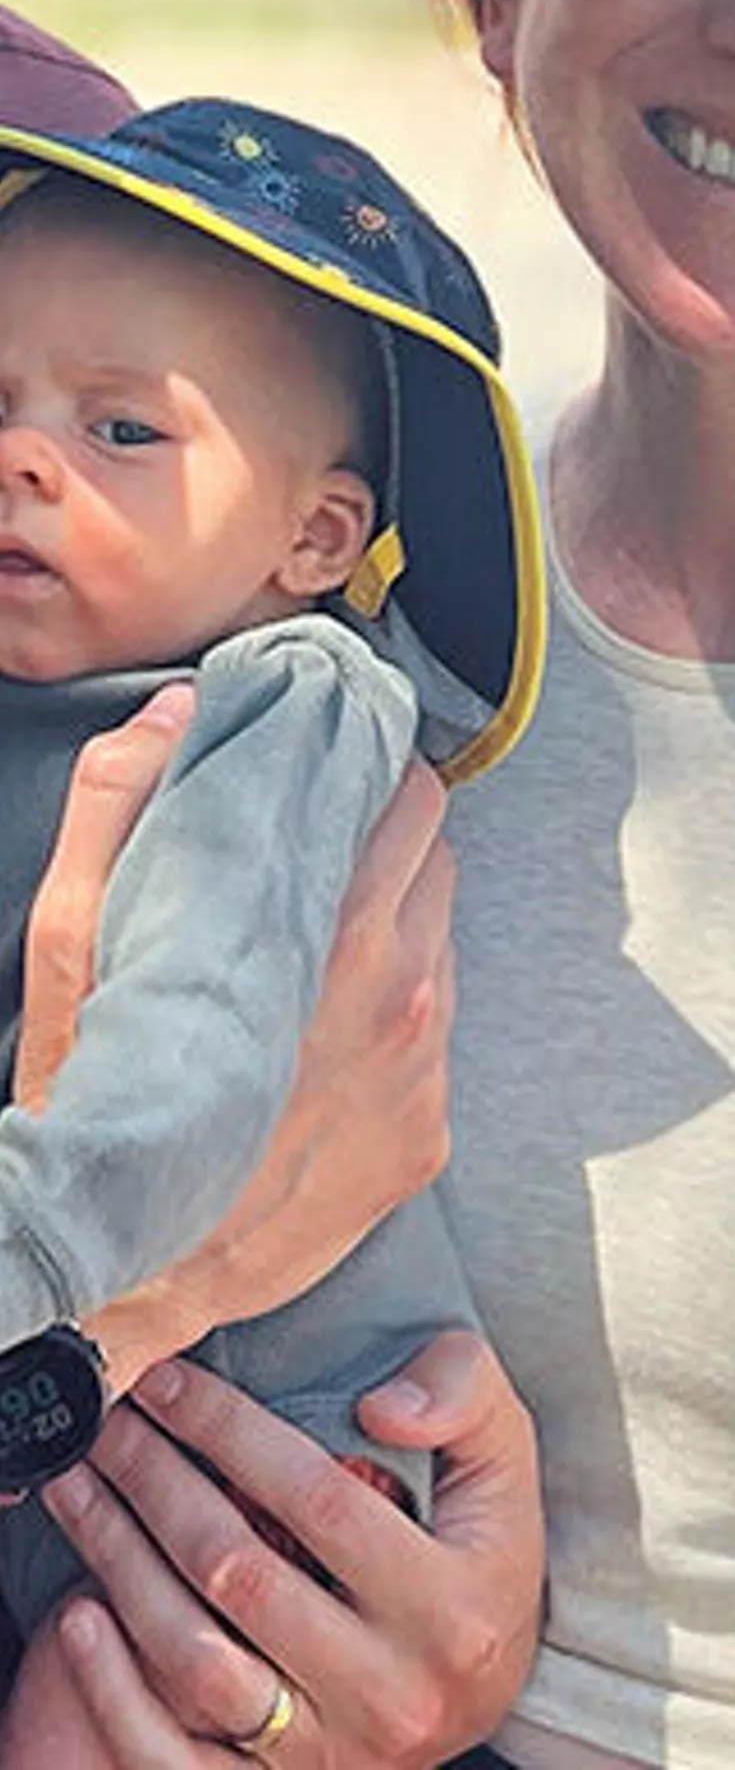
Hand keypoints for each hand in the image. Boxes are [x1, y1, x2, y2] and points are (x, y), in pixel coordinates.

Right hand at [16, 712, 452, 1391]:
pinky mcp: (427, 1137)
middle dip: (384, 831)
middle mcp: (400, 998)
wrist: (132, 1275)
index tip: (337, 748)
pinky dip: (392, 1012)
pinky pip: (434, 1034)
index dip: (371, 762)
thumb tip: (175, 712)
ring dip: (393, 919)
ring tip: (313, 935)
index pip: (407, 797)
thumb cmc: (102, 1104)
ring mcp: (423, 1073)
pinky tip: (323, 1029)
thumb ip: (116, 807)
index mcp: (330, 936)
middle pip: (437, 854)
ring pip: (439, 939)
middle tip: (322, 833)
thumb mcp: (73, 947)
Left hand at [36, 1333, 542, 1765]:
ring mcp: (329, 1750)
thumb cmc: (480, 1545)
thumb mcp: (502, 1454)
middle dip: (157, 1479)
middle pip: (238, 1572)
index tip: (169, 1379)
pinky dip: (116, 1692)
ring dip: (120, 1563)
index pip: (316, 1497)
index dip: (230, 1430)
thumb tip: (380, 1407)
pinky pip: (177, 1759)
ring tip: (81, 1487)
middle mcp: (389, 1690)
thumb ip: (462, 1392)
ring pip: (196, 1661)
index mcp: (449, 1604)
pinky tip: (81, 1613)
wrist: (486, 1683)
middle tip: (110, 1419)